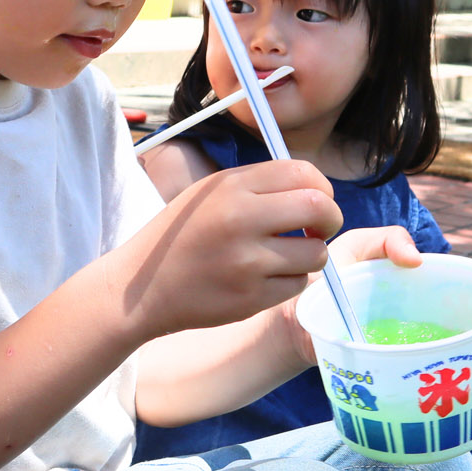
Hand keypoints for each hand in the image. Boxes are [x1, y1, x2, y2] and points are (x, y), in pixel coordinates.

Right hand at [110, 159, 341, 338]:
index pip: (303, 173)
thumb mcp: (208, 195)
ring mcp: (247, 262)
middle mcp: (240, 219)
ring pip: (315, 253)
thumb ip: (257, 186)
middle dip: (331, 219)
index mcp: (231, 187)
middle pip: (319, 208)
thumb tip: (315, 190)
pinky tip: (267, 280)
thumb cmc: (178, 238)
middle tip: (319, 230)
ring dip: (311, 256)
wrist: (140, 288)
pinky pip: (297, 285)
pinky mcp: (250, 298)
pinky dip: (291, 282)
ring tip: (287, 258)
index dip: (321, 188)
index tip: (316, 203)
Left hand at [275, 232, 471, 380]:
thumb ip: (384, 240)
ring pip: (449, 366)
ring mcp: (404, 352)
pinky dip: (442, 395)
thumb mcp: (354, 249)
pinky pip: (421, 385)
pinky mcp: (387, 374)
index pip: (464, 303)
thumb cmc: (325, 281)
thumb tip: (416, 259)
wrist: (290, 323)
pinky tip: (459, 403)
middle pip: (465, 338)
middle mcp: (417, 325)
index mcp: (417, 296)